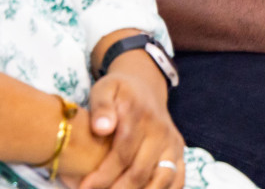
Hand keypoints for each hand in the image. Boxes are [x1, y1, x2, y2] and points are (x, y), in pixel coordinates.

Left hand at [72, 52, 183, 188]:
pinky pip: (177, 180)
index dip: (104, 175)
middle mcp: (160, 131)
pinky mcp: (179, 153)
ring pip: (162, 180)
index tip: (85, 187)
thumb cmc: (119, 92)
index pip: (122, 153)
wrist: (145, 87)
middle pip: (140, 171)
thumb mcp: (105, 88)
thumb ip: (101, 106)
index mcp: (139, 115)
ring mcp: (172, 143)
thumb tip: (101, 128)